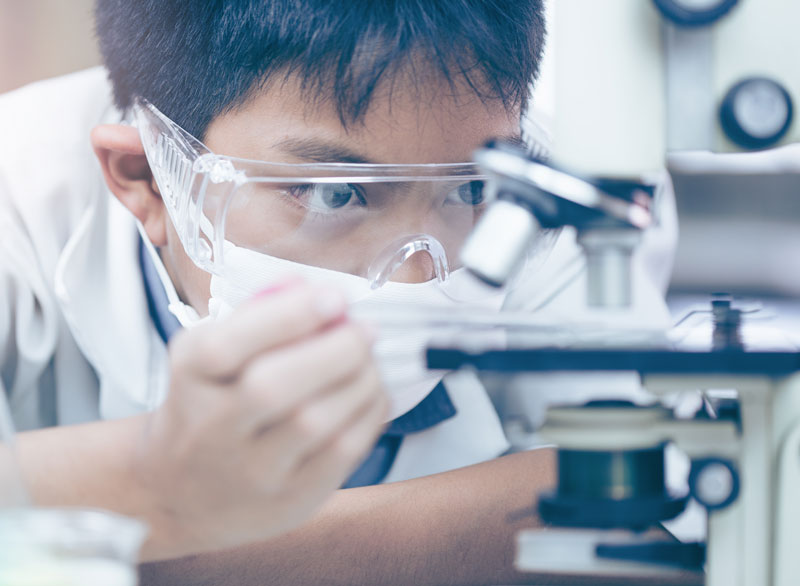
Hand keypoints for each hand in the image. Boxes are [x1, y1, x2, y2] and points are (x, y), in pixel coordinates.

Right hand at [136, 280, 387, 552]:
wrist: (181, 494)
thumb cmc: (209, 405)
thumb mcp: (209, 354)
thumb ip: (256, 316)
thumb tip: (311, 288)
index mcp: (190, 378)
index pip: (224, 346)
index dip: (286, 316)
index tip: (333, 296)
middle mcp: (212, 429)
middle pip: (272, 388)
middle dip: (335, 349)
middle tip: (365, 329)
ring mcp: (251, 471)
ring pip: (315, 423)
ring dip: (359, 379)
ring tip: (368, 359)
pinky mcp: (290, 499)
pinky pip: (342, 453)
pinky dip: (368, 413)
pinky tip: (370, 392)